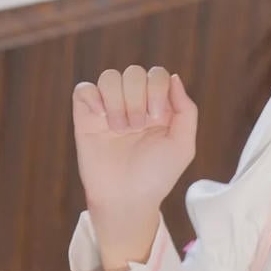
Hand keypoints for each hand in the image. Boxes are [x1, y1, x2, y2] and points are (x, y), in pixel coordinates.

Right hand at [73, 65, 197, 215]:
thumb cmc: (156, 176)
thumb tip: (175, 78)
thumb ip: (186, 110)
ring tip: (120, 130)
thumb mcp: (182, 146)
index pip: (157, 74)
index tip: (155, 118)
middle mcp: (133, 103)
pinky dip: (93, 99)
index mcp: (158, 106)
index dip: (156, 89)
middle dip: (136, 99)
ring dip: (117, 103)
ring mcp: (109, 108)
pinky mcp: (86, 117)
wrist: (126, 198)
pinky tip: (101, 121)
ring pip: (110, 77)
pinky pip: (84, 89)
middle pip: (134, 72)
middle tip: (136, 128)